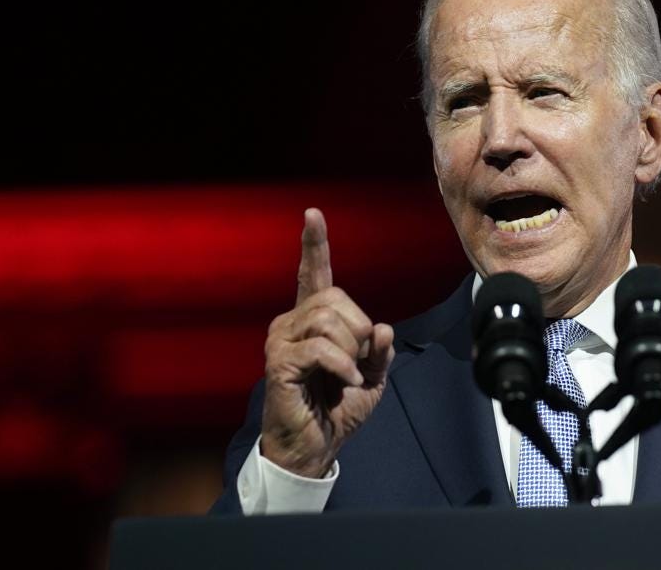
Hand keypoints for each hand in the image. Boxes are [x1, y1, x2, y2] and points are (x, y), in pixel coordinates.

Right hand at [260, 208, 394, 477]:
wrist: (316, 446)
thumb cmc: (339, 409)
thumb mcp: (373, 377)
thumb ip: (379, 350)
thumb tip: (381, 327)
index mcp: (313, 320)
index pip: (313, 274)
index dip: (315, 244)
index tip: (313, 214)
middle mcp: (291, 322)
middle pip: (334, 296)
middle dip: (359, 328)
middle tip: (358, 361)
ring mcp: (281, 340)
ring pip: (328, 319)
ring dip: (351, 350)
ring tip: (348, 375)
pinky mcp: (279, 362)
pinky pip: (320, 348)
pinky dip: (343, 365)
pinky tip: (346, 382)